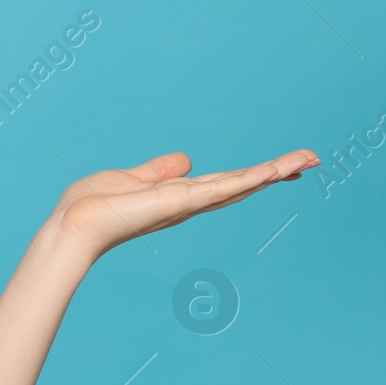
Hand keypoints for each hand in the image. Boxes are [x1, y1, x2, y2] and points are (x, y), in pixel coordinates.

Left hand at [48, 148, 319, 261]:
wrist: (75, 226)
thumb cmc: (92, 208)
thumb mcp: (130, 179)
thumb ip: (158, 171)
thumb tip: (185, 160)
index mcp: (177, 196)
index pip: (223, 183)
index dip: (252, 175)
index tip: (281, 166)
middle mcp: (189, 203)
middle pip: (241, 185)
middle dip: (275, 173)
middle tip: (310, 160)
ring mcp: (188, 204)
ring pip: (241, 184)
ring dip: (275, 171)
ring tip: (309, 158)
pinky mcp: (182, 202)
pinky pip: (224, 187)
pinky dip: (251, 178)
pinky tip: (277, 169)